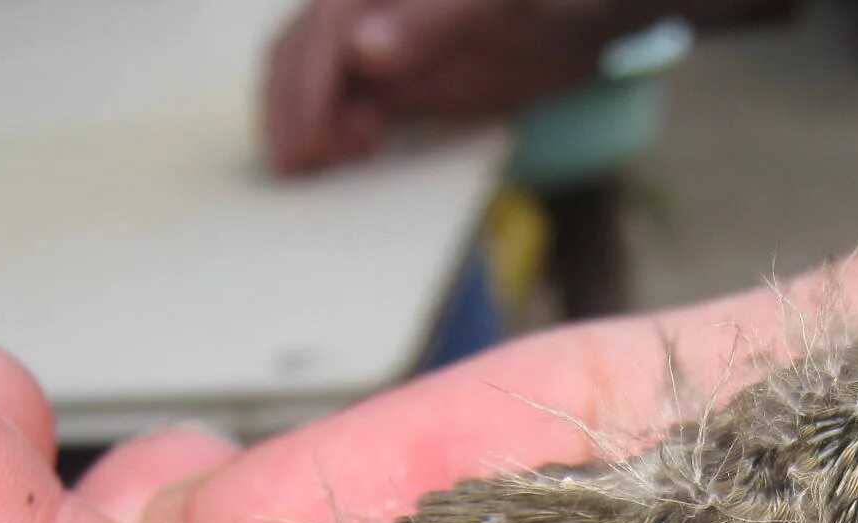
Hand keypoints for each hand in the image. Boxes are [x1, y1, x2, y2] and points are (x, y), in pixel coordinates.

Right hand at [263, 0, 642, 174]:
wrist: (566, 22)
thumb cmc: (526, 3)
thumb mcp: (489, 6)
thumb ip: (430, 21)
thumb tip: (364, 51)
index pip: (323, 31)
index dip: (308, 87)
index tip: (309, 141)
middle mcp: (360, 9)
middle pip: (297, 54)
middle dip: (290, 110)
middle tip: (296, 170)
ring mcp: (370, 41)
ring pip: (310, 80)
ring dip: (305, 124)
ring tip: (323, 165)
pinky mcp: (387, 76)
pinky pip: (342, 101)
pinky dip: (334, 131)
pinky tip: (354, 152)